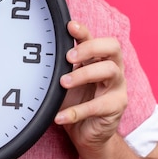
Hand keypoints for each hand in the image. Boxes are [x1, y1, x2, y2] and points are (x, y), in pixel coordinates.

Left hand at [54, 21, 126, 152]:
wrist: (85, 132)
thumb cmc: (75, 99)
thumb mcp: (65, 79)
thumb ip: (60, 65)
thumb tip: (39, 51)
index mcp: (100, 58)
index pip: (96, 38)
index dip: (84, 31)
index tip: (69, 26)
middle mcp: (113, 68)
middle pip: (112, 47)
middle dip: (89, 48)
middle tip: (68, 57)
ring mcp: (118, 87)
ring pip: (109, 71)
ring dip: (83, 74)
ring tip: (63, 83)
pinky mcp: (117, 107)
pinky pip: (98, 106)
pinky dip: (76, 112)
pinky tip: (59, 116)